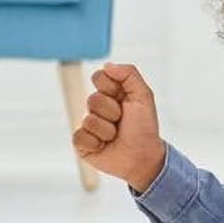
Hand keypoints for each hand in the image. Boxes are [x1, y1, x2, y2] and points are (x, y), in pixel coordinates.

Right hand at [72, 63, 166, 190]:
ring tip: (116, 136)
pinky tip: (104, 146)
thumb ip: (129, 74)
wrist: (143, 157)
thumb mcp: (143, 96)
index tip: (123, 99)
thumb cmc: (144, 128)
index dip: (110, 88)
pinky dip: (95, 142)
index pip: (98, 77)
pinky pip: (79, 136)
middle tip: (122, 122)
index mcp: (111, 94)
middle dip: (112, 112)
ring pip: (89, 120)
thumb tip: (107, 65)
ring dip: (107, 130)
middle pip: (93, 99)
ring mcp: (89, 125)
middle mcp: (98, 108)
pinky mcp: (82, 143)